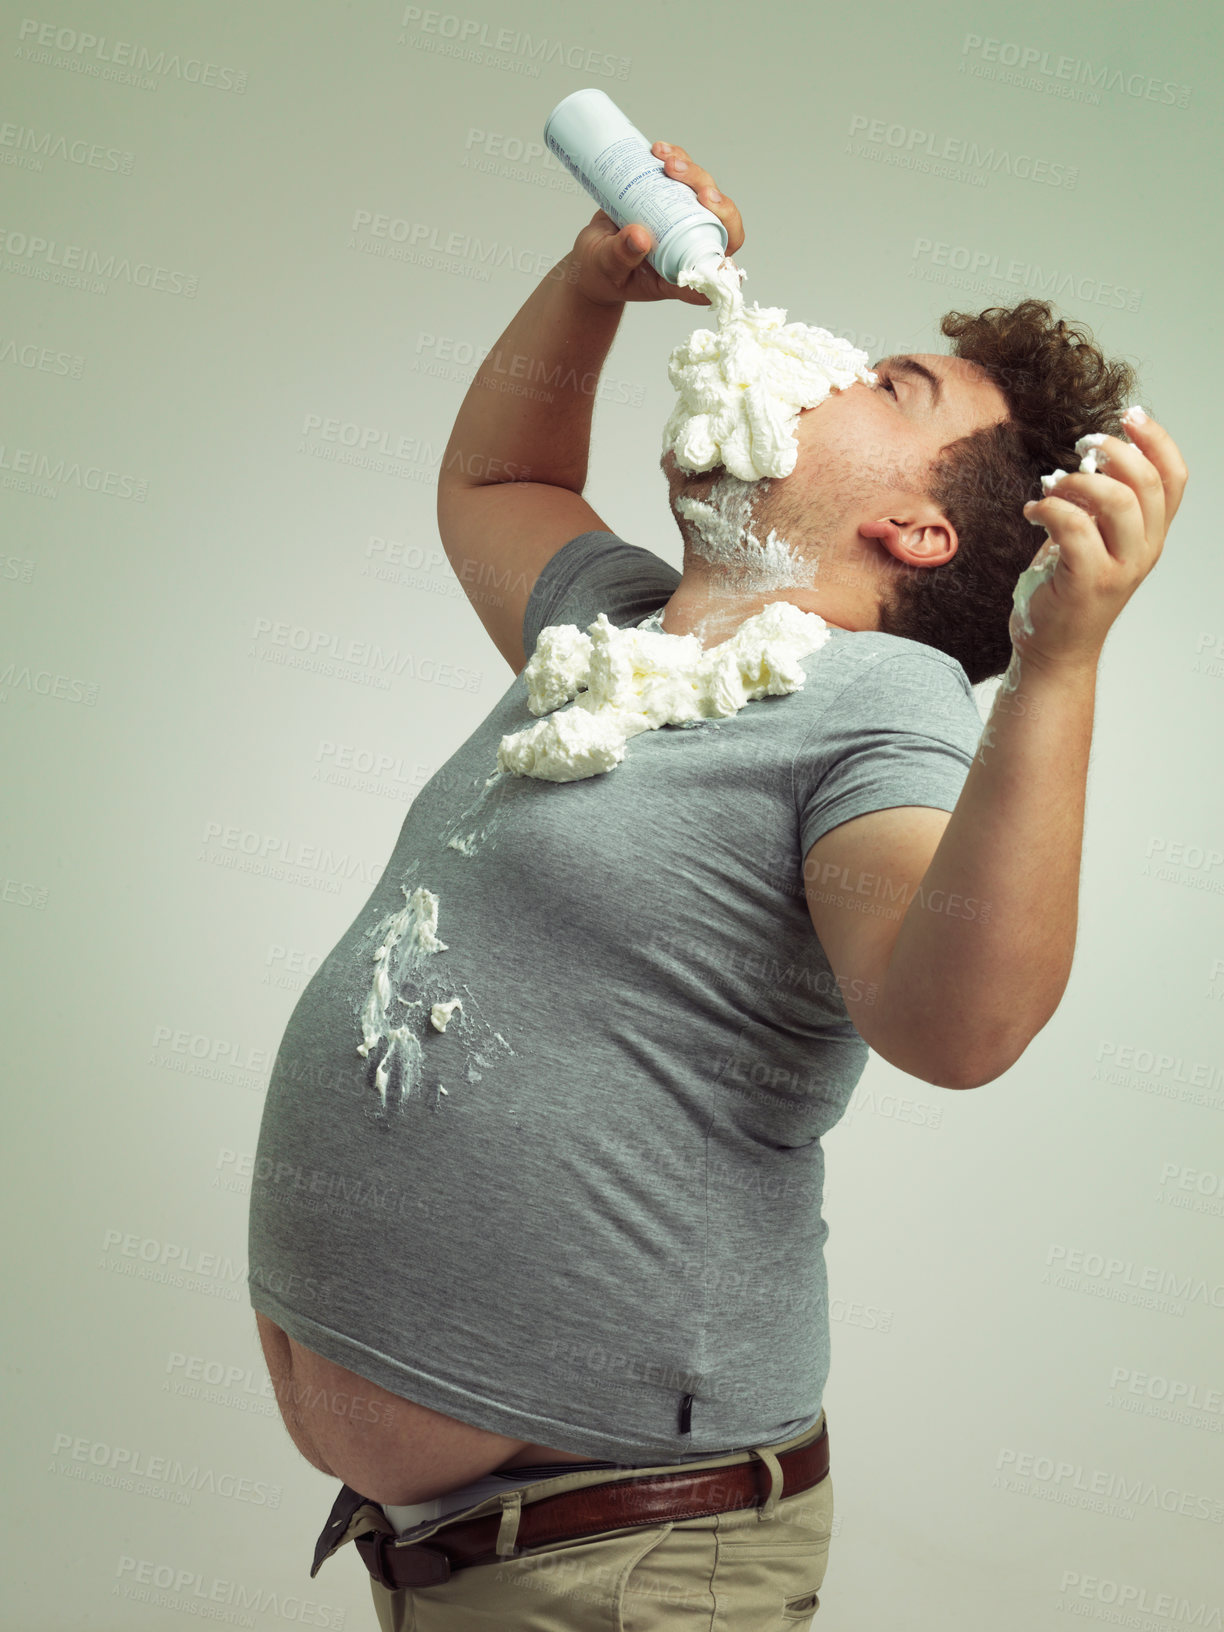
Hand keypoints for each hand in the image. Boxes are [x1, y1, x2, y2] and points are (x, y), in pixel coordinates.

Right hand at [568, 141, 744, 308]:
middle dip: (717, 203)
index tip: (721, 259)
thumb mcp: (606, 267)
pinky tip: (660, 151)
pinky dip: (676, 159)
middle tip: (700, 192)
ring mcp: (680, 220)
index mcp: (680, 274)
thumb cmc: (600, 272)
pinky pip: (682, 176)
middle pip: (720, 224)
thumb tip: (640, 236)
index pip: (715, 273)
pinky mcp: (668, 198)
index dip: (725, 266)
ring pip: (704, 193)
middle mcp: (687, 247)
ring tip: (667, 162)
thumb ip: (621, 255)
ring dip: (694, 174)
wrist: (588, 255)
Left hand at [1012, 411, 1187, 673]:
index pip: (1174, 478)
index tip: (1130, 415)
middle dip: (1114, 451)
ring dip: (1077, 481)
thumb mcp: (1092, 539)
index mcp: (1151, 536)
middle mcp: (1143, 551)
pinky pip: (1074, 528)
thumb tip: (1089, 454)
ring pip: (1115, 502)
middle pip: (1147, 483)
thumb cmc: (1066, 590)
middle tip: (1082, 444)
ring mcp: (1118, 569)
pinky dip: (1050, 508)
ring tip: (1051, 485)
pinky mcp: (1086, 582)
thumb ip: (1097, 503)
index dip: (1157, 440)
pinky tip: (1033, 510)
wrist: (1052, 650)